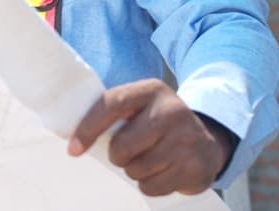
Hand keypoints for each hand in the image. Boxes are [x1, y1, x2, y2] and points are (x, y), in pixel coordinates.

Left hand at [67, 79, 232, 195]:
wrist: (206, 141)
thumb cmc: (158, 125)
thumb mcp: (140, 108)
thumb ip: (112, 113)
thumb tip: (72, 137)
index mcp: (152, 90)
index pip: (111, 105)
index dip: (88, 128)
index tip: (74, 150)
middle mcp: (172, 110)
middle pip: (121, 146)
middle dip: (118, 155)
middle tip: (129, 151)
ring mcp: (187, 139)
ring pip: (136, 169)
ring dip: (135, 170)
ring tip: (150, 159)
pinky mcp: (196, 166)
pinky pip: (153, 187)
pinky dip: (150, 185)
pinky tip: (163, 171)